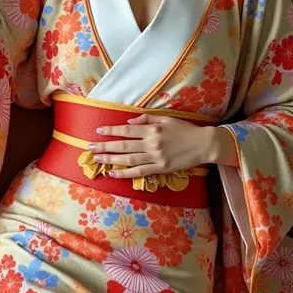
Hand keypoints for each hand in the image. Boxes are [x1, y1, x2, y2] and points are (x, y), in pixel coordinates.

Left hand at [88, 114, 221, 179]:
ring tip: (97, 160)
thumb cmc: (185, 129)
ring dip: (111, 160)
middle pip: (123, 146)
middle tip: (89, 148)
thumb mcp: (166, 119)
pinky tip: (113, 173)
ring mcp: (156, 158)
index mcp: (153, 129)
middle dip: (104, 147)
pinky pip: (139, 172)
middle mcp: (152, 144)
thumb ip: (147, 119)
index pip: (127, 130)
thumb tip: (129, 122)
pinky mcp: (161, 169)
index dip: (111, 130)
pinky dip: (125, 173)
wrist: (203, 144)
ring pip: (128, 160)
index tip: (98, 130)